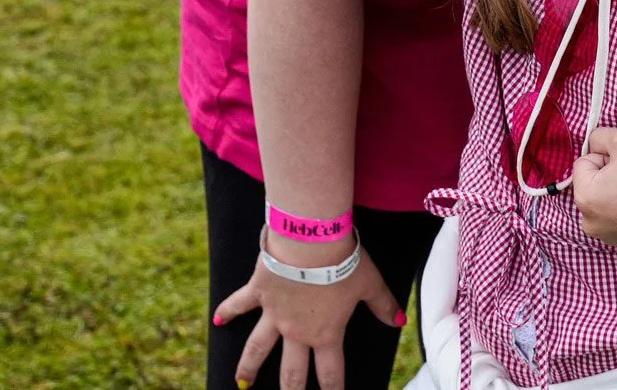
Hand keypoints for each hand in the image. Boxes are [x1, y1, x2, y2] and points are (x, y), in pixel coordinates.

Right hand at [215, 238, 403, 389]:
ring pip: (257, 349)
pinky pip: (238, 304)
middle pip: (291, 371)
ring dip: (247, 368)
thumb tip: (400, 322)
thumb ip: (384, 305)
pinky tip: (215, 319)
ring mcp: (274, 315)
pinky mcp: (258, 292)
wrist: (311, 242)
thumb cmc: (344, 262)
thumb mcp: (370, 284)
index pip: (330, 372)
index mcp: (326, 333)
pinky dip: (226, 311)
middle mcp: (297, 331)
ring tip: (240, 384)